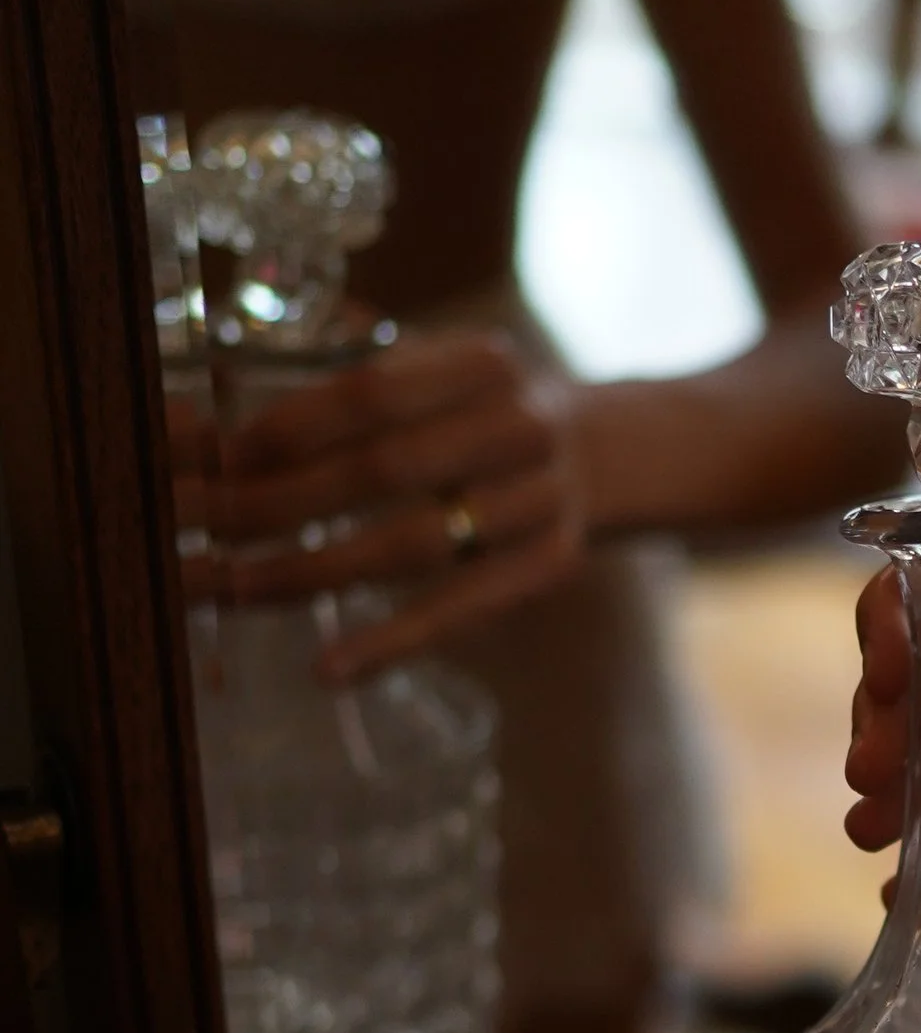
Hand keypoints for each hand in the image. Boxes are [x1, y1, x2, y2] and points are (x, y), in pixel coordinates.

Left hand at [176, 329, 588, 677]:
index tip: (221, 457)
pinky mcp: (550, 566)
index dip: (291, 426)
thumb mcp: (437, 372)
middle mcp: (521, 425)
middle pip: (383, 469)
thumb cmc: (483, 413)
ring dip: (314, 572)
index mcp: (483, 362)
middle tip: (206, 528)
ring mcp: (541, 501)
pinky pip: (458, 611)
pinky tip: (329, 669)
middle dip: (281, 503)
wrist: (602, 454)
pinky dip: (390, 643)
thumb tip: (221, 412)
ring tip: (238, 590)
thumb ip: (350, 380)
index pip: (372, 391)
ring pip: (411, 546)